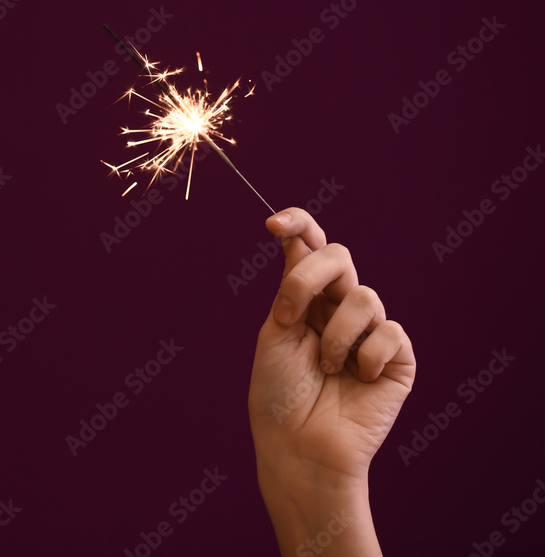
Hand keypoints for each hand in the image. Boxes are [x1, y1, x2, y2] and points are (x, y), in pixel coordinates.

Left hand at [248, 208, 415, 554]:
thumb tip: (298, 240)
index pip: (309, 248)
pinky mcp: (397, 359)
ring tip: (325, 369)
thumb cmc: (278, 395)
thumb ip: (291, 287)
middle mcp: (338, 309)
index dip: (298, 224)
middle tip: (289, 316)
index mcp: (304, 300)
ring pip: (364, 297)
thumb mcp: (275, 332)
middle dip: (310, 278)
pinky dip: (364, 355)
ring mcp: (370, 332)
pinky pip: (389, 333)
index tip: (273, 224)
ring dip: (335, 335)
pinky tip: (356, 380)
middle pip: (339, 257)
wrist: (298, 447)